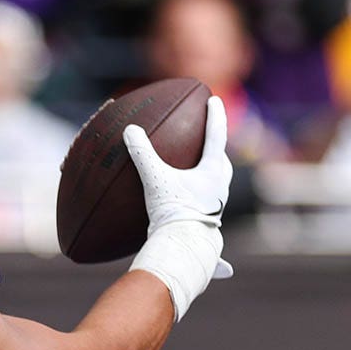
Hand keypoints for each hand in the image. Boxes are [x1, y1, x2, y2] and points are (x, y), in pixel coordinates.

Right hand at [123, 95, 233, 279]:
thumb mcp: (156, 180)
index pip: (216, 135)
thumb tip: (130, 130)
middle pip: (221, 161)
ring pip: (216, 184)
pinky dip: (195, 197)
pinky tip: (183, 202)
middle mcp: (220, 188)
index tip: (214, 100)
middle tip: (208, 138)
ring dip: (208, 174)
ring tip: (198, 172)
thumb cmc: (175, 212)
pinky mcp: (205, 223)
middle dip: (215, 148)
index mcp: (214, 172)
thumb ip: (143, 154)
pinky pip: (202, 203)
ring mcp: (215, 207)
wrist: (185, 249)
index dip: (215, 116)